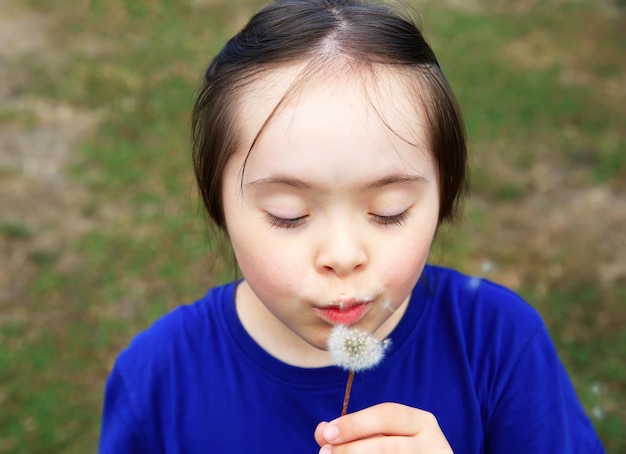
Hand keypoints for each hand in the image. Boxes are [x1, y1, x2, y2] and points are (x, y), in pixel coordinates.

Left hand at [314, 402, 452, 452]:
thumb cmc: (397, 451)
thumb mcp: (380, 436)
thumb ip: (353, 432)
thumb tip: (322, 431)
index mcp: (422, 423)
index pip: (388, 415)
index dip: (355, 423)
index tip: (327, 433)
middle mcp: (434, 445)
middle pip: (388, 446)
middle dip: (352, 449)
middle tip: (325, 453)